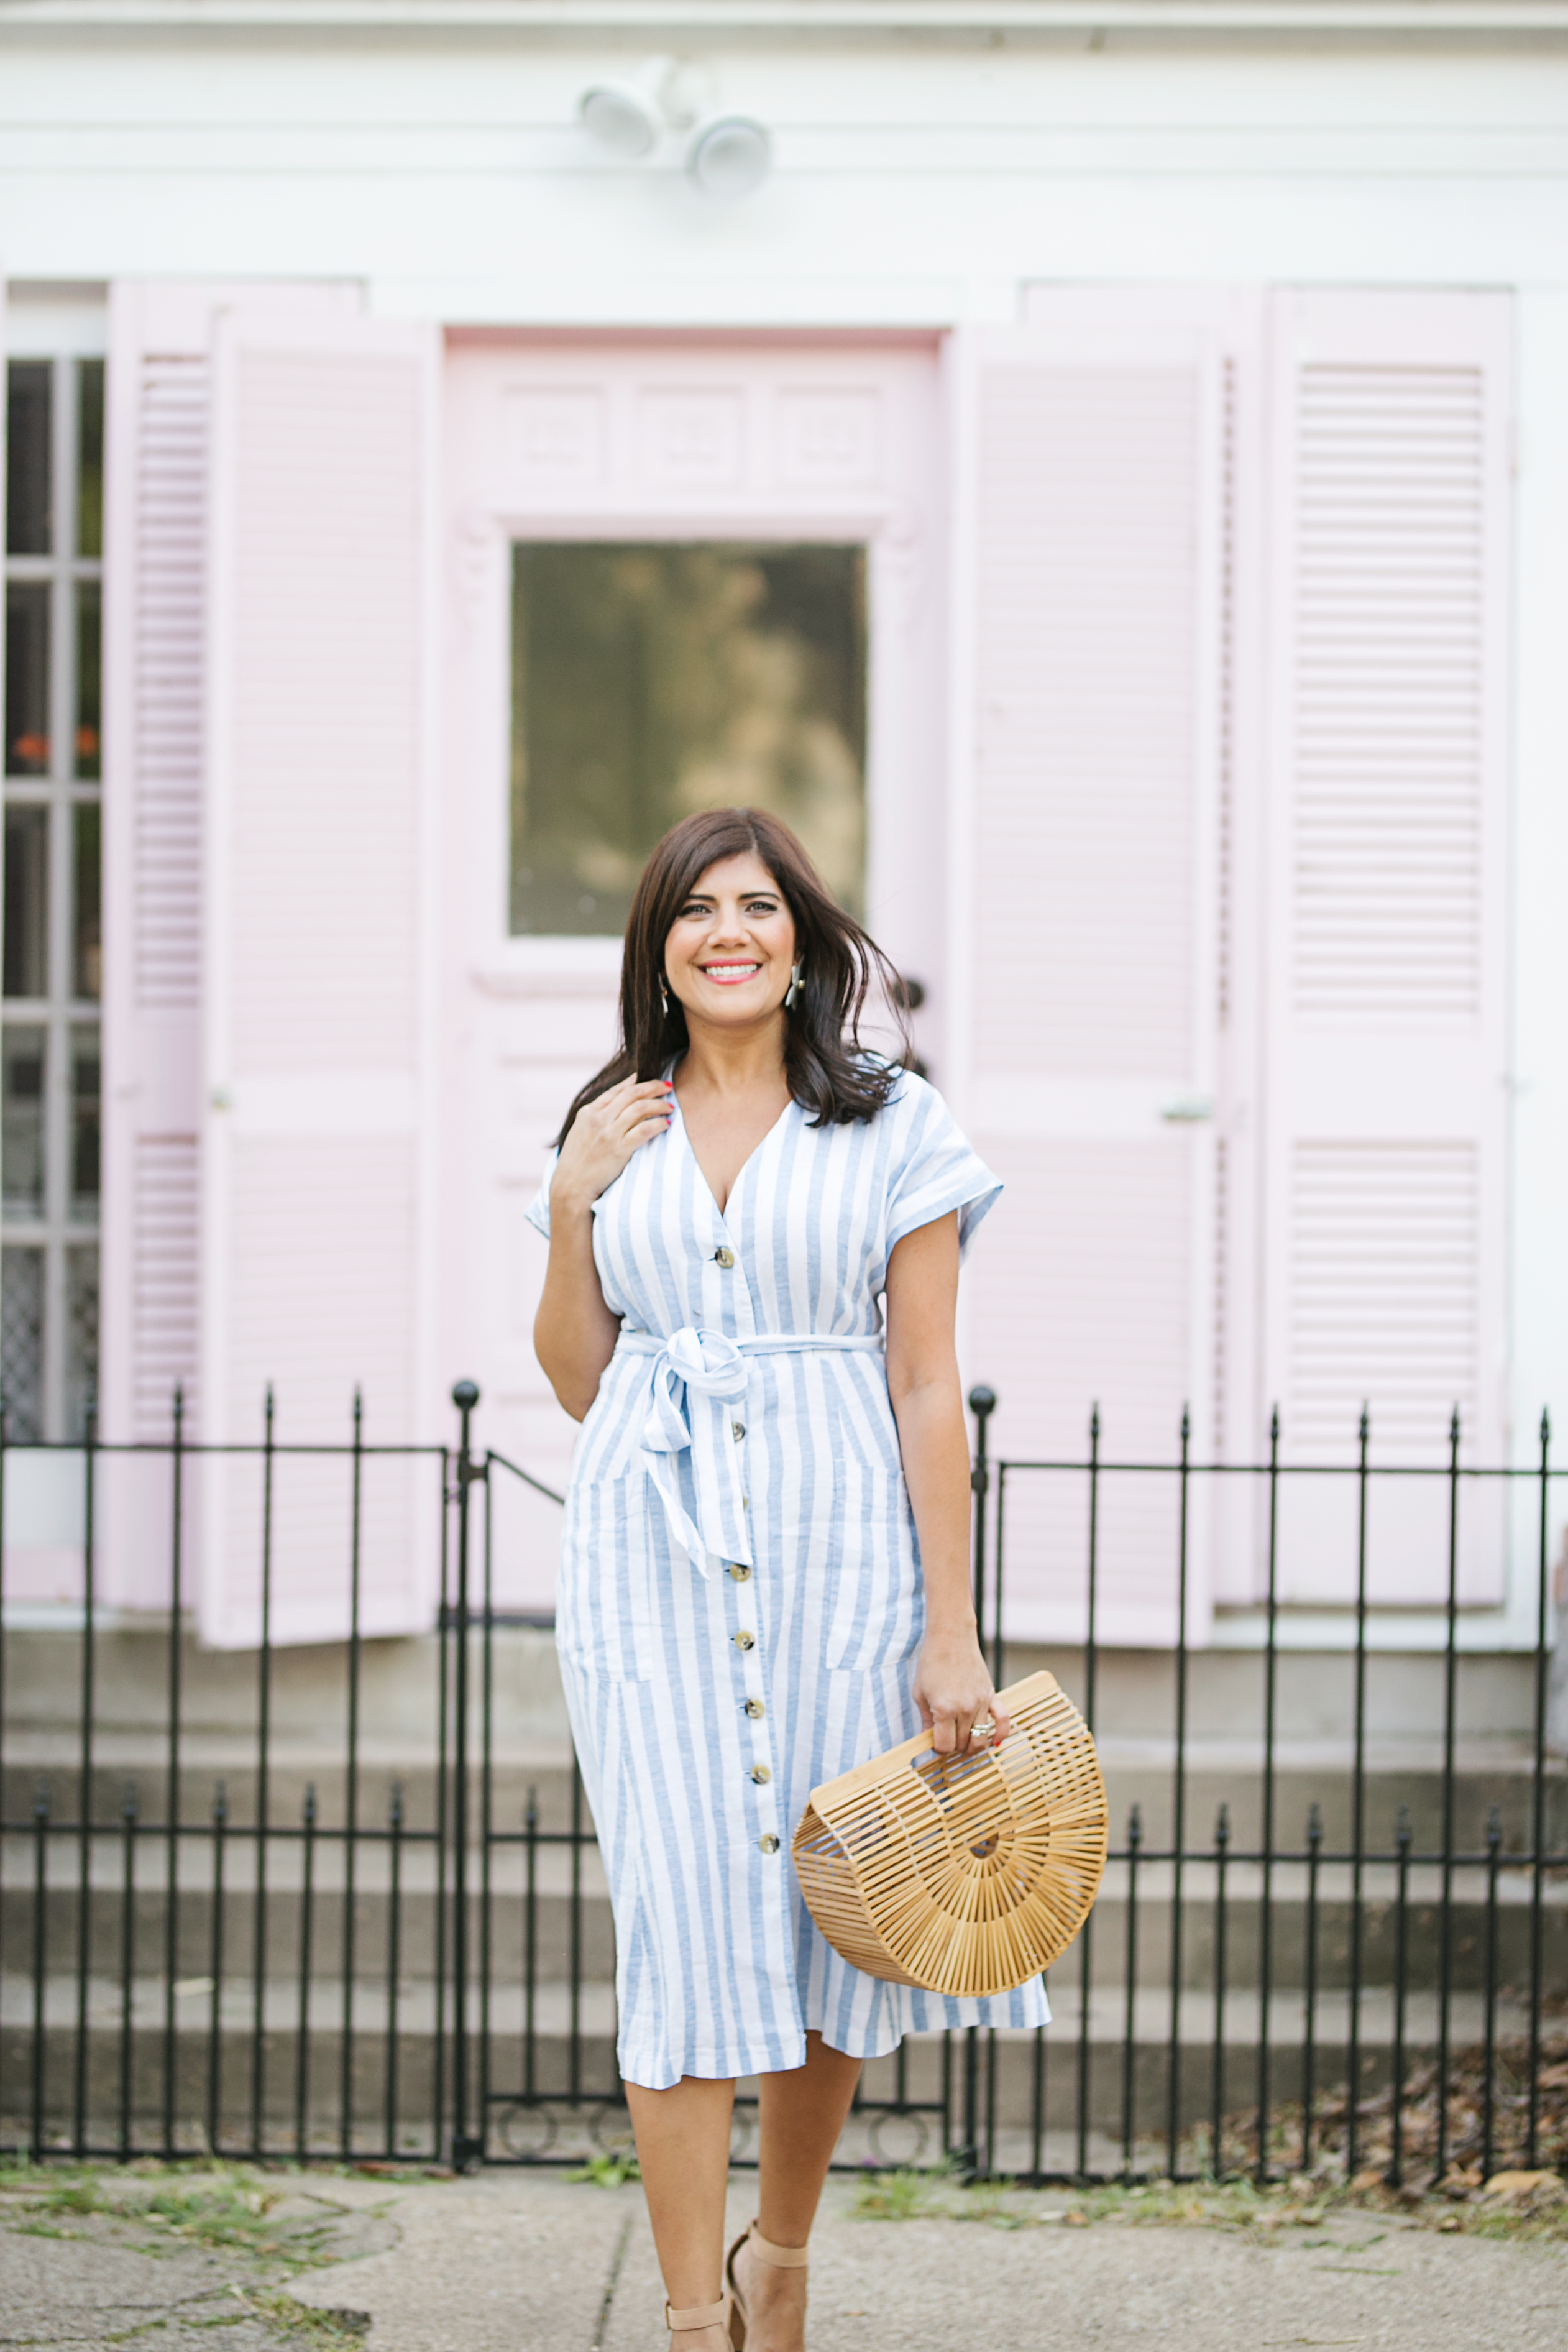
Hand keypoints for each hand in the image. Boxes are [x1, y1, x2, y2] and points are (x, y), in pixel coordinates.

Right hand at [554, 1077, 672, 1208]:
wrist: (571, 1186)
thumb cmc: (577, 1162)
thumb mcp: (580, 1131)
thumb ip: (597, 1116)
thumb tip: (618, 1104)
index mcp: (588, 1112)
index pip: (618, 1089)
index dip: (638, 1082)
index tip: (652, 1081)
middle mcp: (598, 1119)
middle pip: (632, 1094)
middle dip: (653, 1087)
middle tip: (668, 1087)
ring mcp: (609, 1134)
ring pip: (640, 1108)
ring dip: (659, 1105)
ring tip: (670, 1108)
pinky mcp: (619, 1149)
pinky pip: (645, 1129)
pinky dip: (658, 1124)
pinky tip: (665, 1124)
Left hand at [913, 1630, 1012, 1756]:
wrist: (951, 1637)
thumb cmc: (932, 1663)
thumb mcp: (921, 1693)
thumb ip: (926, 1720)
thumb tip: (926, 1741)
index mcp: (945, 1709)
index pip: (945, 1746)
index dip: (938, 1749)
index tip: (934, 1741)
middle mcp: (966, 1708)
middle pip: (963, 1745)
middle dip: (953, 1747)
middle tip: (945, 1738)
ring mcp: (981, 1702)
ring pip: (981, 1740)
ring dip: (971, 1746)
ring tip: (963, 1741)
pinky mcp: (991, 1694)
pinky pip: (1004, 1720)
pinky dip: (1001, 1734)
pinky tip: (995, 1742)